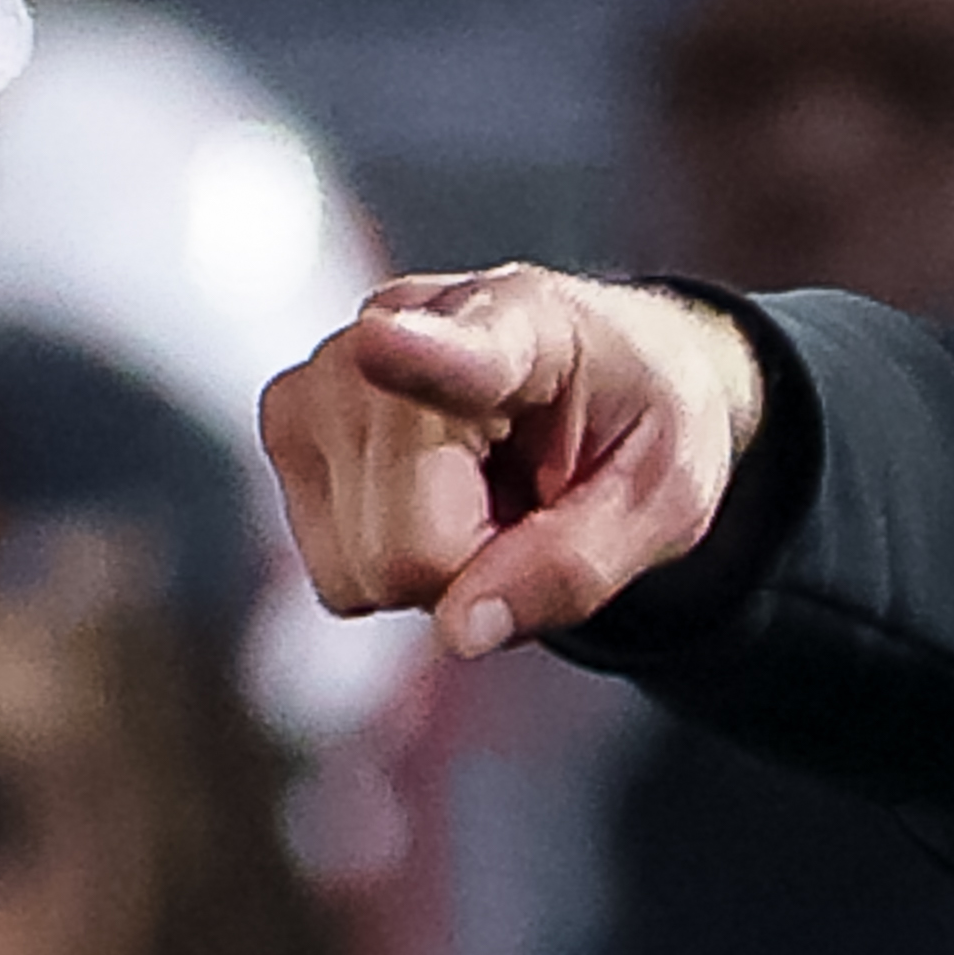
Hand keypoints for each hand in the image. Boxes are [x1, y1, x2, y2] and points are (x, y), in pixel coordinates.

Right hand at [261, 267, 767, 659]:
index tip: (382, 342)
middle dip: (476, 566)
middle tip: (527, 508)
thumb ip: (574, 567)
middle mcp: (397, 328)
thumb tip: (457, 630)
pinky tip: (430, 493)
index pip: (463, 352)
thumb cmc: (636, 419)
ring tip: (483, 490)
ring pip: (360, 569)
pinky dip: (389, 559)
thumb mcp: (666, 500)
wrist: (603, 367)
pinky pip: (335, 574)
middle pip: (406, 547)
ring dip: (433, 563)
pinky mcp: (286, 423)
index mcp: (523, 324)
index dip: (420, 357)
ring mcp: (326, 377)